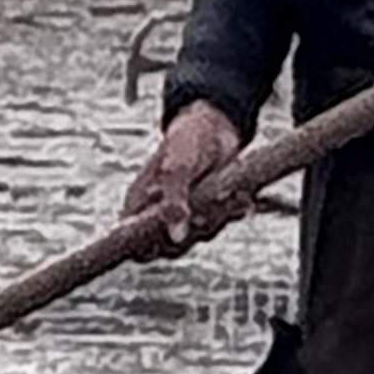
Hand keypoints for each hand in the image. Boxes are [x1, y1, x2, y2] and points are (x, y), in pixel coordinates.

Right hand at [122, 100, 250, 248]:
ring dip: (216, 219)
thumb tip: (175, 236)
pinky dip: (230, 213)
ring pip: (197, 236)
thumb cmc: (187, 141)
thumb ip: (173, 203)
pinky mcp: (208, 211)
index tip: (166, 242)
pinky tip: (239, 198)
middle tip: (207, 211)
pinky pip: (218, 224)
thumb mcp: (177, 169)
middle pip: (169, 245)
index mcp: (139, 203)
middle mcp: (159, 213)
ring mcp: (184, 213)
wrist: (217, 125)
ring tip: (227, 194)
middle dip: (191, 231)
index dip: (145, 248)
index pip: (133, 241)